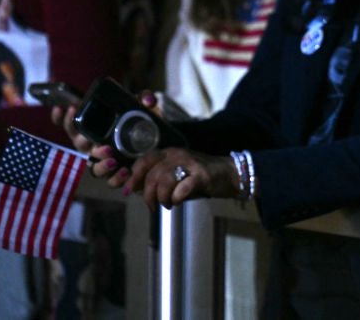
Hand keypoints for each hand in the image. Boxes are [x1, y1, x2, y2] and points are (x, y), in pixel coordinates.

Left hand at [123, 147, 239, 210]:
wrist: (230, 174)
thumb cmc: (200, 177)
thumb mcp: (177, 174)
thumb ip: (158, 180)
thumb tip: (136, 190)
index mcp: (169, 153)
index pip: (143, 161)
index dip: (133, 177)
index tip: (128, 191)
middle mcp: (177, 155)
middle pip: (152, 173)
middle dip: (147, 194)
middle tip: (152, 205)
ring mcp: (190, 164)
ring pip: (164, 180)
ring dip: (162, 197)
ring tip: (167, 205)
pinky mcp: (201, 175)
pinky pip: (182, 188)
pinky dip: (176, 198)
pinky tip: (177, 201)